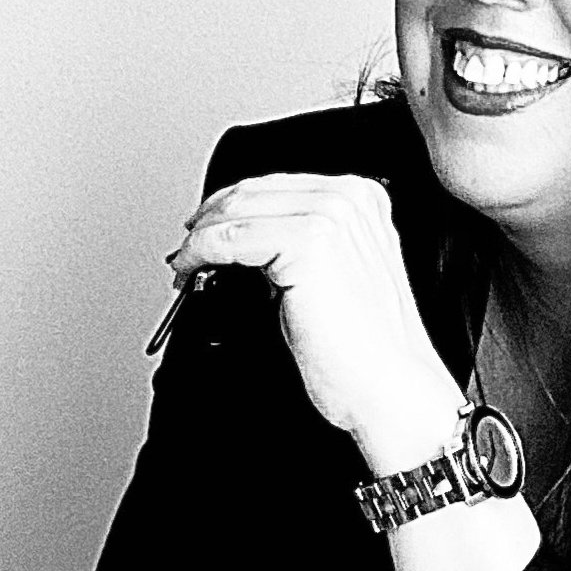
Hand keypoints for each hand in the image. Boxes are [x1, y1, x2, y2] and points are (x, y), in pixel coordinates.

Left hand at [167, 173, 461, 467]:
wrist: (386, 384)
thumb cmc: (364, 348)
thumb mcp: (331, 275)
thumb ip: (297, 244)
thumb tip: (238, 239)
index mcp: (362, 197)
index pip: (274, 185)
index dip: (229, 207)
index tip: (202, 232)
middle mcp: (349, 197)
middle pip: (250, 191)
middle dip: (208, 220)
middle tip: (184, 251)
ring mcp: (331, 214)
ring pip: (234, 211)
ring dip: (198, 238)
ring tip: (184, 266)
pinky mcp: (307, 241)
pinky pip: (228, 237)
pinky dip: (198, 253)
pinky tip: (191, 270)